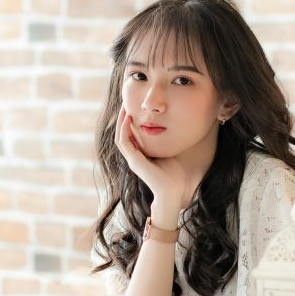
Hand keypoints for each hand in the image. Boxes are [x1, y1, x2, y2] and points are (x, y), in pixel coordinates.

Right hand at [115, 107, 184, 222]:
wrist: (172, 192)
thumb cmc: (174, 176)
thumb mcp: (169, 153)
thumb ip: (167, 143)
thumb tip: (174, 128)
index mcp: (141, 155)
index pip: (131, 135)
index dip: (130, 122)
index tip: (134, 108)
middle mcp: (134, 157)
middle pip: (123, 134)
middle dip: (123, 119)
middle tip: (126, 103)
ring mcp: (132, 159)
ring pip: (120, 136)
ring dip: (121, 122)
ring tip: (124, 108)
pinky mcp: (134, 161)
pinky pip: (124, 142)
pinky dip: (124, 130)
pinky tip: (128, 119)